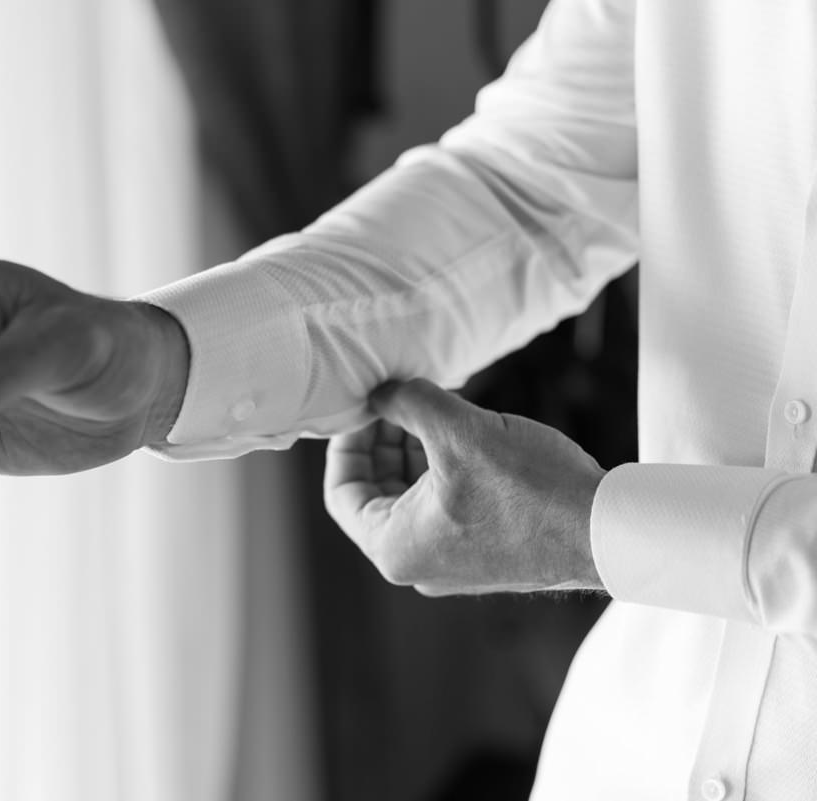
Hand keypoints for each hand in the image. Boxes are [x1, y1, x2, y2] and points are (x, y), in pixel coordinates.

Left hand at [323, 378, 605, 594]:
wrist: (610, 531)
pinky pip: (446, 504)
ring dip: (417, 448)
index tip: (362, 407)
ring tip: (434, 403)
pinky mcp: (486, 552)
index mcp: (394, 547)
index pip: (342, 492)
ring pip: (413, 496)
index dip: (346, 442)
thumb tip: (382, 390)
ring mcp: (453, 562)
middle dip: (385, 440)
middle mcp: (417, 563)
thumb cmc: (533, 489)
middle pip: (376, 492)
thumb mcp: (461, 431)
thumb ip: (410, 403)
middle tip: (397, 396)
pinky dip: (446, 465)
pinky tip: (466, 427)